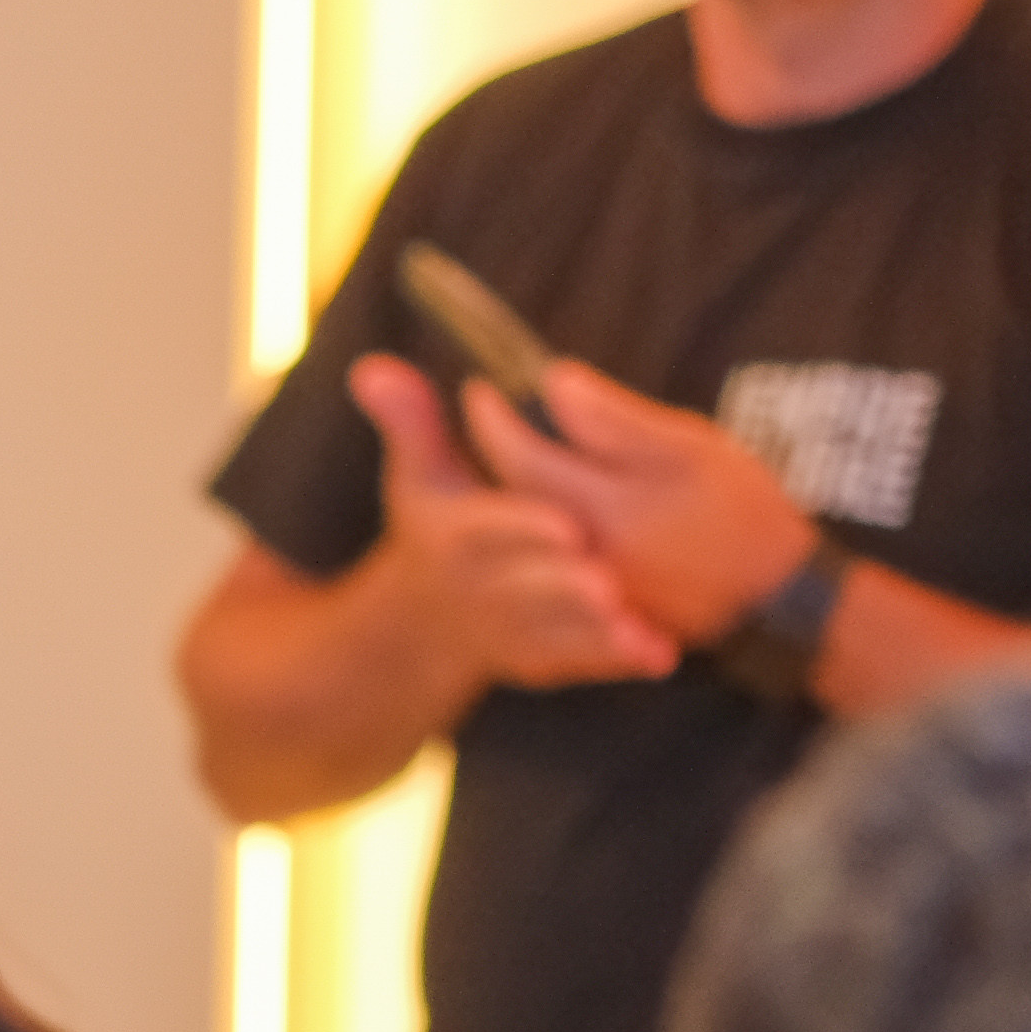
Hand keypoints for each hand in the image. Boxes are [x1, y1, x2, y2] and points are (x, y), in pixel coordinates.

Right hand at [349, 355, 677, 691]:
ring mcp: (507, 631)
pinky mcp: (537, 660)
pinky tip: (659, 653)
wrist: (425, 620)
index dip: (520, 528)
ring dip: (598, 636)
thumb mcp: (419, 474)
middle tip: (609, 585)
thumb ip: (409, 419)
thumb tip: (371, 367)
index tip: (567, 524)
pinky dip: (617, 661)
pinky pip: (578, 664)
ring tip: (642, 631)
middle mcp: (476, 590)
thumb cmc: (437, 527)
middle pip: (524, 589)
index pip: (482, 531)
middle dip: (565, 588)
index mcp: (450, 537)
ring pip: (554, 635)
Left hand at [456, 358, 829, 648]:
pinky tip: (539, 510)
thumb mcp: (691, 449)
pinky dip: (534, 535)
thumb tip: (554, 381)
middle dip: (494, 453)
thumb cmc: (744, 510)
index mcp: (599, 507)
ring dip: (508, 493)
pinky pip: (545, 566)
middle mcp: (575, 553)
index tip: (479, 390)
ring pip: (524, 532)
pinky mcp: (590, 613)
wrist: (777, 596)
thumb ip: (616, 421)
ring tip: (508, 455)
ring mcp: (579, 589)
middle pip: (511, 497)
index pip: (518, 457)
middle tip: (487, 416)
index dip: (492, 420)